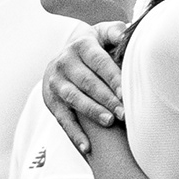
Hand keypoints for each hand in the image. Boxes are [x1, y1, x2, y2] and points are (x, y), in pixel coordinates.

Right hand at [43, 24, 125, 140]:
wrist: (65, 58)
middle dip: (106, 98)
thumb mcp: (102, 33)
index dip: (112, 77)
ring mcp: (55, 82)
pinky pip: (63, 119)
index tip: (125, 92)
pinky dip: (75, 134)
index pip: (98, 62)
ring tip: (109, 123)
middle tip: (124, 112)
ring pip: (74, 99)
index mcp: (81, 45)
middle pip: (87, 82)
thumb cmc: (94, 47)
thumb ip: (115, 32)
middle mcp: (65, 62)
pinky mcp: (51, 100)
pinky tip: (87, 147)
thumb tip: (128, 32)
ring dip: (91, 112)